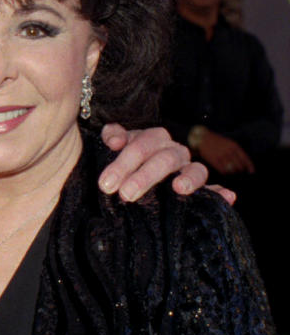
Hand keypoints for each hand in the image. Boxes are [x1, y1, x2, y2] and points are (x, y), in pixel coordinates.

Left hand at [98, 123, 218, 202]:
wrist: (129, 181)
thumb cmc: (122, 164)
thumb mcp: (113, 148)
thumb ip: (112, 137)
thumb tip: (115, 140)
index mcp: (154, 139)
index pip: (142, 145)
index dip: (123, 163)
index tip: (106, 184)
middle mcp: (174, 152)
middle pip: (166, 158)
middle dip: (144, 176)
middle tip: (125, 195)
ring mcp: (189, 170)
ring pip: (196, 170)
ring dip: (189, 179)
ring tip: (179, 188)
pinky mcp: (202, 190)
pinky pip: (215, 190)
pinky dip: (221, 193)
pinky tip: (229, 197)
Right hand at [197, 130, 254, 174]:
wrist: (201, 138)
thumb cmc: (216, 141)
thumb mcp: (228, 143)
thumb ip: (236, 151)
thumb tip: (243, 162)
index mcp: (234, 146)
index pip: (245, 159)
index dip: (249, 167)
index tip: (251, 172)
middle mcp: (229, 151)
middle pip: (239, 166)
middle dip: (241, 171)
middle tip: (240, 174)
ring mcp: (221, 156)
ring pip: (231, 169)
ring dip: (233, 173)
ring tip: (232, 174)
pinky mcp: (214, 160)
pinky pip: (222, 170)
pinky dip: (225, 173)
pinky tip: (225, 173)